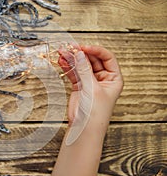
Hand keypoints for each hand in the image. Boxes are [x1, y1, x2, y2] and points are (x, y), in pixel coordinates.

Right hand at [46, 45, 122, 175]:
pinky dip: (67, 67)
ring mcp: (90, 81)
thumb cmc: (96, 113)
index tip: (83, 48)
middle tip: (70, 48)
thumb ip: (85, 70)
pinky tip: (61, 61)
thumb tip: (80, 54)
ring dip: (72, 58)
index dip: (95, 50)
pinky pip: (73, 73)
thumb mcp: (92, 88)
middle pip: (92, 60)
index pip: (107, 57)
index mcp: (113, 78)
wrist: (84, 128)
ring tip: (62, 52)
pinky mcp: (79, 85)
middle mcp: (103, 78)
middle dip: (81, 53)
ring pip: (81, 65)